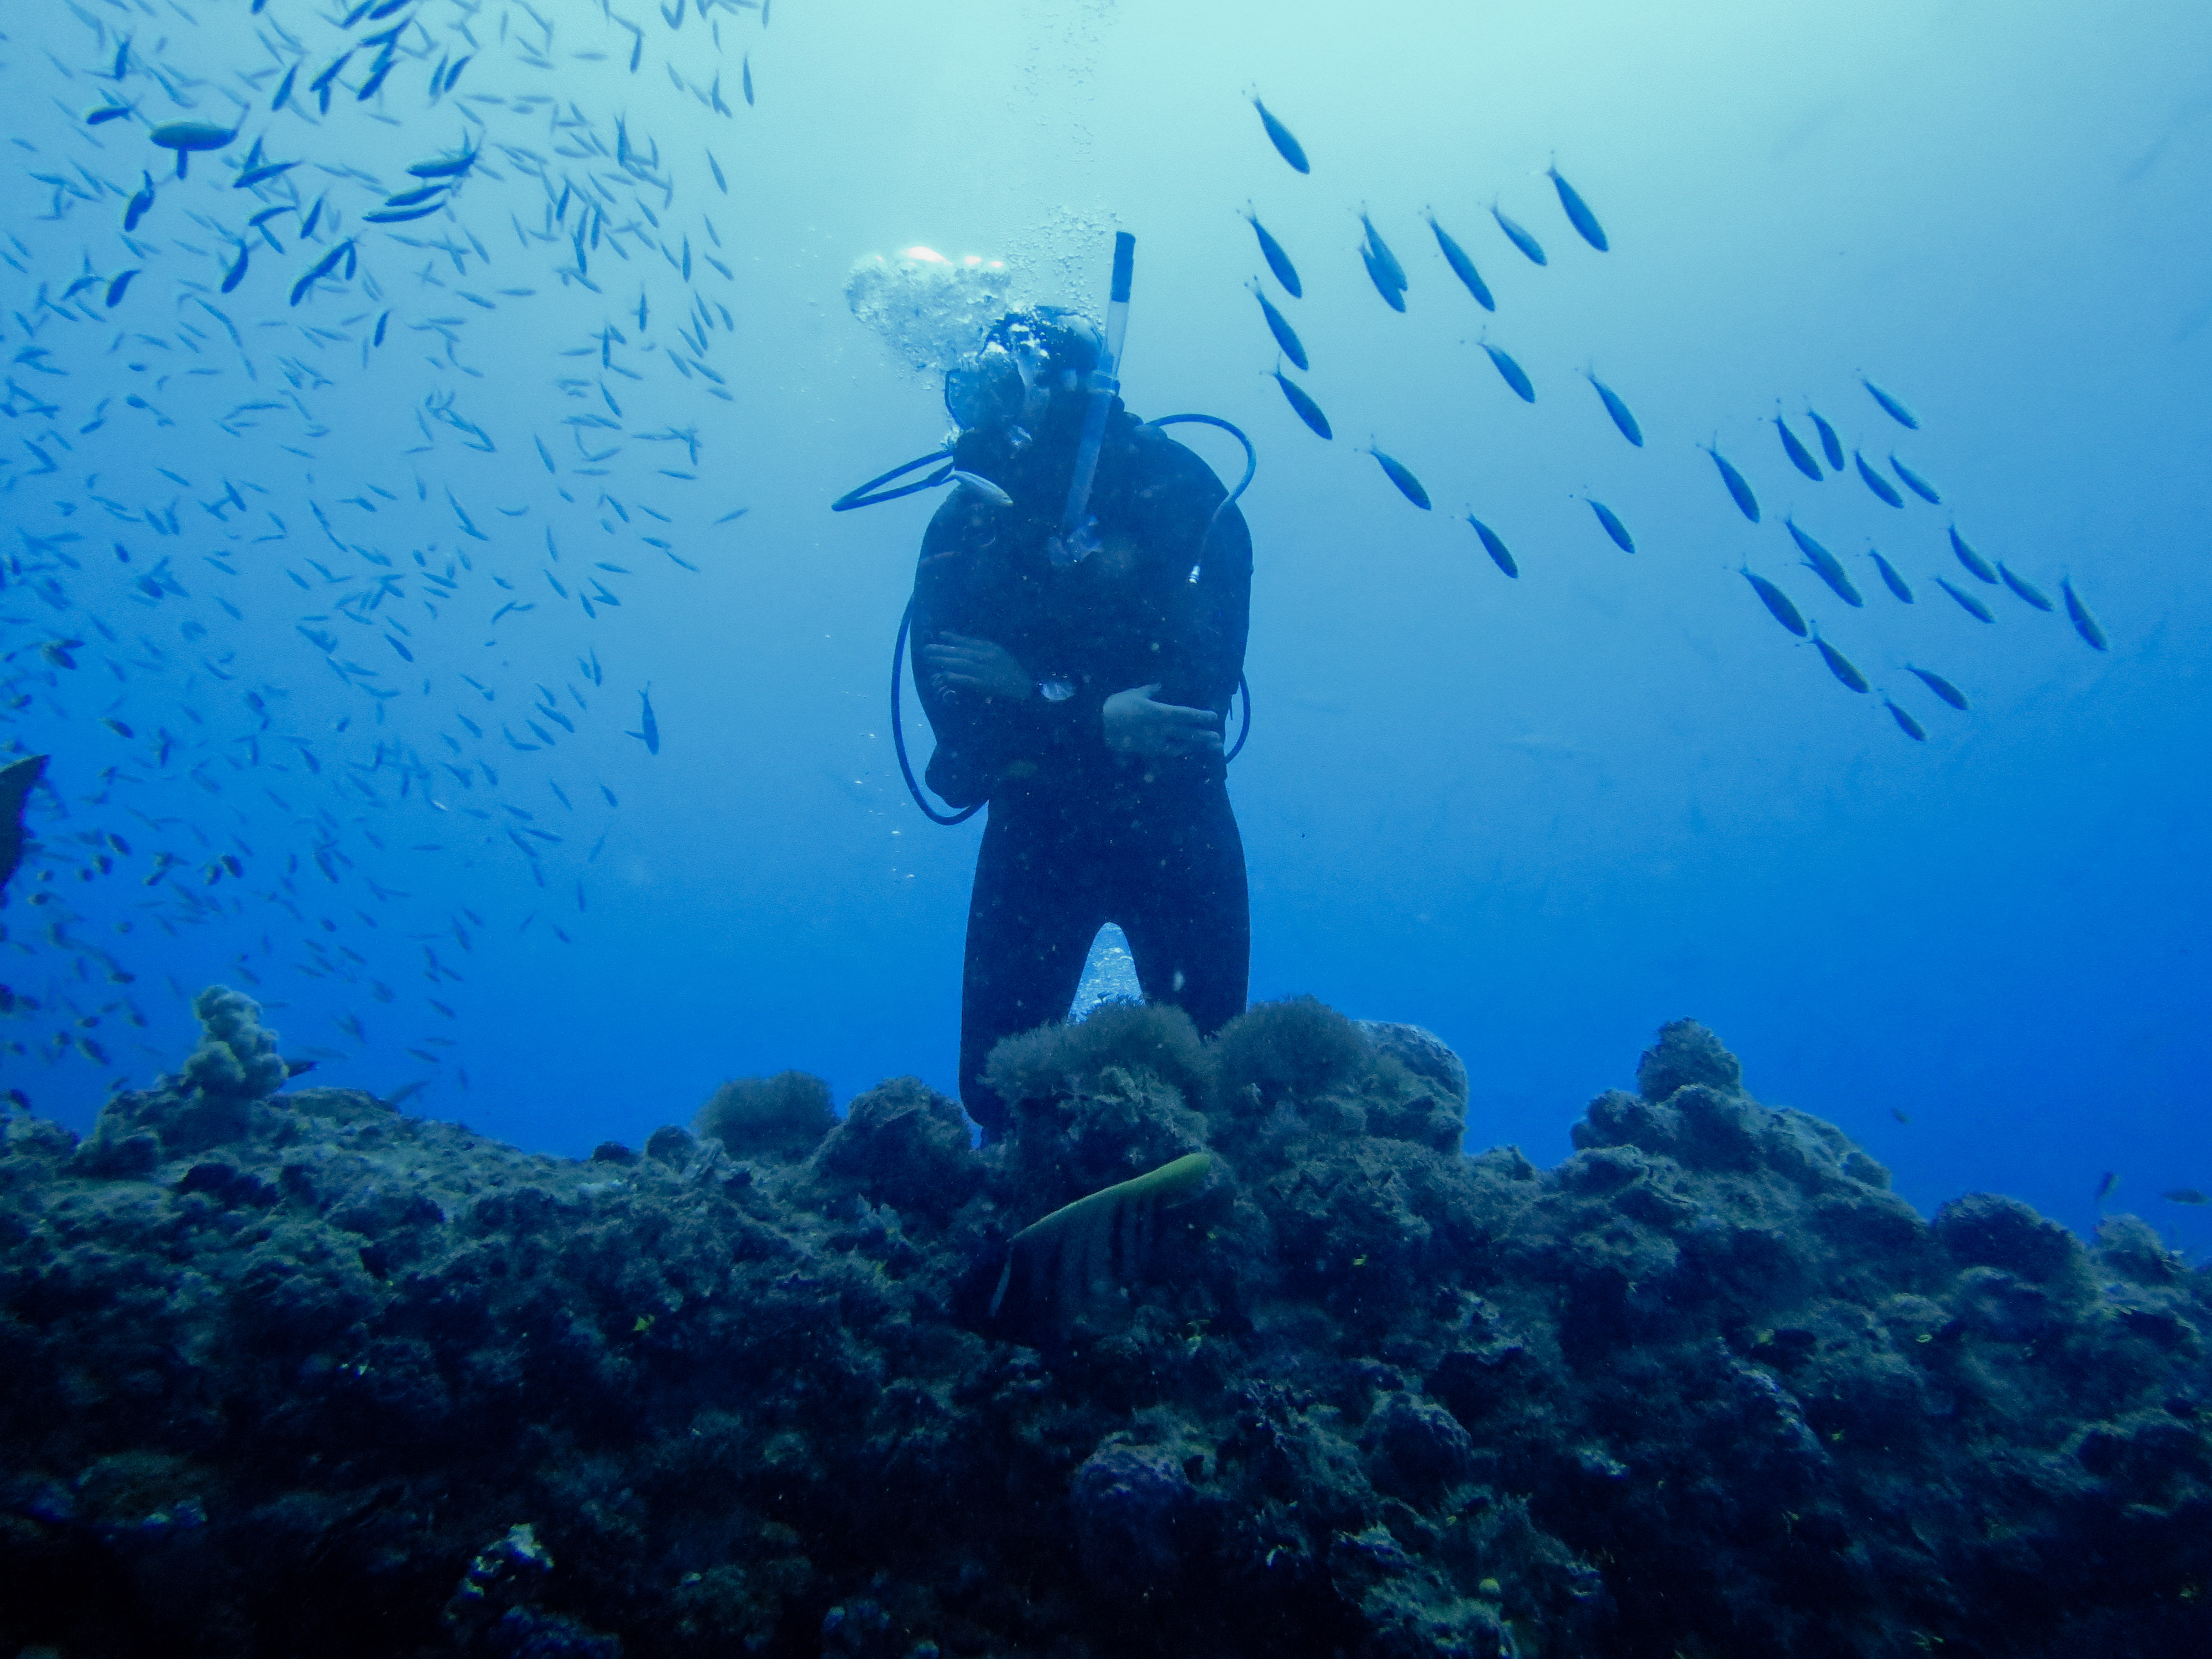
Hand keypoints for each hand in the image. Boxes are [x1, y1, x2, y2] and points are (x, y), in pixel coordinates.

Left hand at [922, 633, 1029, 699]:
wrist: (1023, 685)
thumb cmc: (1009, 667)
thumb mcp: (996, 651)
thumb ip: (979, 645)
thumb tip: (959, 640)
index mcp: (989, 649)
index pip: (968, 642)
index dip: (953, 639)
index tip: (939, 635)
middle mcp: (985, 658)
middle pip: (960, 652)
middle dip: (943, 650)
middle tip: (926, 649)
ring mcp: (984, 671)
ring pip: (961, 664)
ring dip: (945, 661)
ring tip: (930, 659)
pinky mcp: (984, 685)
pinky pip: (967, 680)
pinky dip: (955, 677)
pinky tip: (944, 675)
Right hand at [1102, 684, 1221, 757]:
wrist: (1098, 725)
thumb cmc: (1118, 705)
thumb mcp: (1135, 693)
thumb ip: (1149, 690)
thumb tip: (1158, 685)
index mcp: (1162, 713)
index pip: (1189, 715)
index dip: (1203, 716)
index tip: (1214, 717)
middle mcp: (1162, 730)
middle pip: (1189, 735)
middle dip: (1204, 738)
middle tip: (1217, 740)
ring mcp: (1154, 744)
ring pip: (1177, 749)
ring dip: (1189, 748)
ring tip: (1196, 748)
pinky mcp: (1144, 753)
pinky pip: (1159, 758)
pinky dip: (1166, 757)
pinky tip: (1170, 758)